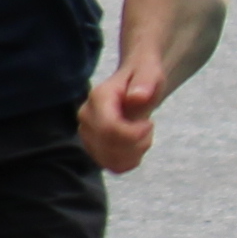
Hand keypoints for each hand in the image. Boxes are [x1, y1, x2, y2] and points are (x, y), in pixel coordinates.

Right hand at [83, 57, 165, 176]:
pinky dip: (130, 160)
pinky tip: (135, 145)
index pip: (109, 129)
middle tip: (148, 127)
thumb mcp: (150, 72)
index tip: (149, 123)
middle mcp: (86, 117)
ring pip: (110, 160)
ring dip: (134, 153)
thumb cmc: (142, 75)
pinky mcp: (93, 148)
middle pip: (109, 147)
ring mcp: (86, 134)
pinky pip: (112, 166)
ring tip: (142, 135)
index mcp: (98, 98)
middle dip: (137, 144)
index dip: (134, 134)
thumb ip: (145, 81)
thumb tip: (137, 97)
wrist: (133, 83)